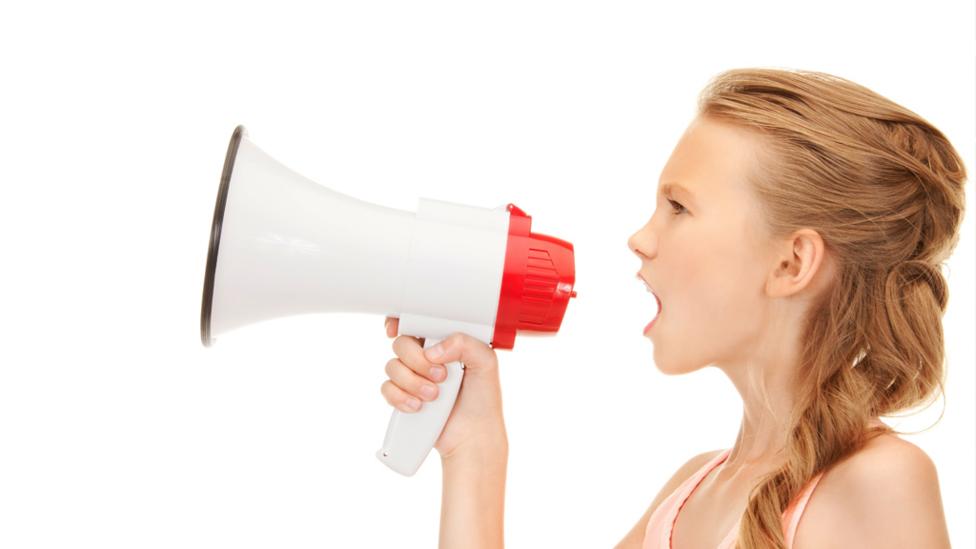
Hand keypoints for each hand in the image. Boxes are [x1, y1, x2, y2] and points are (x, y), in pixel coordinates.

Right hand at [380, 317, 506, 460]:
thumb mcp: (486, 363)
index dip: (403, 321)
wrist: (474, 435)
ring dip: (412, 382)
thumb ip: (465, 344)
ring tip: (434, 396)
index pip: (417, 322)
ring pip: (392, 366)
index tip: (398, 328)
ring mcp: (413, 377)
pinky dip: (401, 398)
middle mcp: (427, 357)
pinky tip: (418, 406)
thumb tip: (434, 350)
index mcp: (445, 342)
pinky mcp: (403, 397)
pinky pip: (387, 389)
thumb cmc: (483, 399)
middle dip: (417, 360)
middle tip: (440, 375)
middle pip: (402, 343)